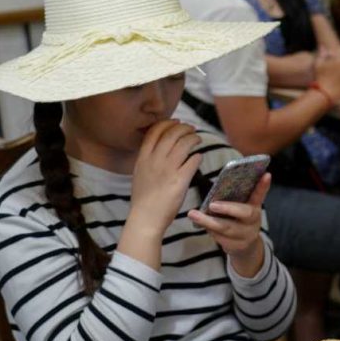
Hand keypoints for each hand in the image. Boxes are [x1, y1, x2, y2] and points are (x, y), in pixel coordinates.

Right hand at [128, 120, 201, 236]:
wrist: (146, 218)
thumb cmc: (143, 199)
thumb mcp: (139, 174)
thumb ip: (148, 160)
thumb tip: (159, 150)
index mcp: (143, 158)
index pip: (154, 132)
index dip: (167, 123)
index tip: (176, 122)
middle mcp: (155, 160)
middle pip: (171, 134)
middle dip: (184, 128)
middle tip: (192, 129)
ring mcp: (168, 170)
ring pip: (184, 144)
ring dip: (193, 138)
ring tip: (198, 139)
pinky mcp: (180, 180)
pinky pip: (193, 161)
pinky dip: (198, 156)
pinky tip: (199, 157)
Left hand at [187, 172, 271, 276]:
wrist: (246, 245)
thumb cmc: (238, 220)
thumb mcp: (241, 208)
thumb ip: (235, 198)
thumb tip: (221, 184)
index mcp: (255, 207)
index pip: (260, 194)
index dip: (263, 185)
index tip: (266, 174)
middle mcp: (254, 220)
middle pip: (244, 213)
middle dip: (227, 208)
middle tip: (212, 205)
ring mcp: (247, 234)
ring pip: (227, 228)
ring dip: (209, 221)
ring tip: (193, 214)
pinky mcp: (238, 246)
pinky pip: (221, 238)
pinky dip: (209, 231)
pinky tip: (200, 224)